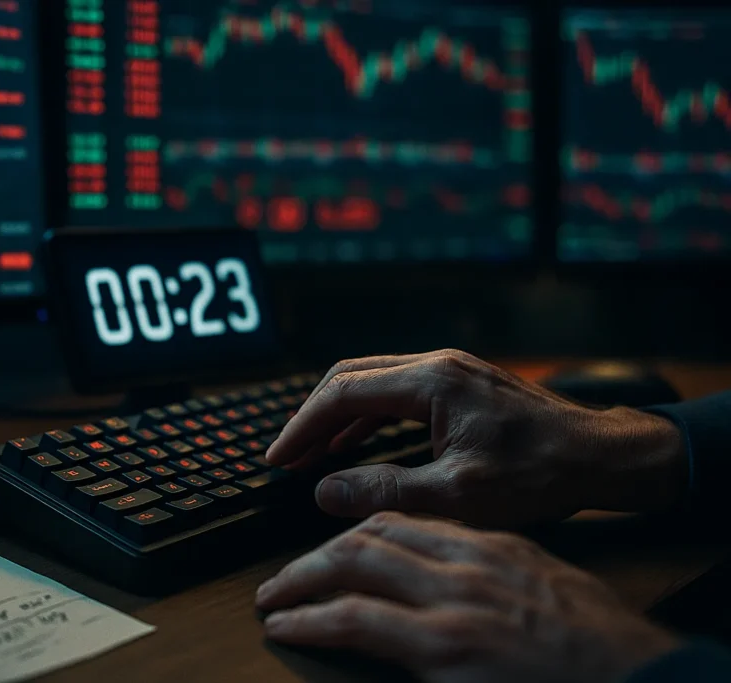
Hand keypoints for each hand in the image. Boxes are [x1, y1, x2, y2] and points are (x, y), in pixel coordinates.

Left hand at [257, 513, 679, 682]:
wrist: (639, 674)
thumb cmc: (596, 642)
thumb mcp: (541, 588)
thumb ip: (486, 571)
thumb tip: (439, 575)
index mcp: (490, 544)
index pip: (403, 521)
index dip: (355, 530)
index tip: (331, 547)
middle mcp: (466, 561)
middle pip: (370, 534)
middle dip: (319, 552)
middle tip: (286, 576)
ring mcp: (454, 600)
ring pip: (352, 564)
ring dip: (302, 578)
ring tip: (274, 597)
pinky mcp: (444, 646)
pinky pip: (354, 620)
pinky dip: (310, 618)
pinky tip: (286, 626)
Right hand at [266, 350, 686, 527]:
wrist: (601, 455)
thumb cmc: (539, 472)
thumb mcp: (457, 494)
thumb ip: (385, 490)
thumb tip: (325, 489)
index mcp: (431, 381)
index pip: (342, 393)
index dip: (301, 427)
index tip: (277, 458)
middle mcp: (436, 364)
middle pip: (350, 377)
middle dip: (311, 417)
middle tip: (285, 456)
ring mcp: (449, 370)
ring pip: (371, 382)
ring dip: (336, 416)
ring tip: (309, 454)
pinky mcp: (460, 384)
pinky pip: (396, 391)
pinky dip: (366, 416)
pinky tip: (354, 443)